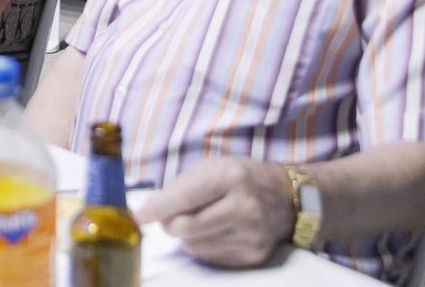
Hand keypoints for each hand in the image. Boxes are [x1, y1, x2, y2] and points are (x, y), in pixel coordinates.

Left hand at [137, 157, 295, 267]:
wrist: (286, 198)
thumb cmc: (240, 176)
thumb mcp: (213, 166)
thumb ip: (182, 185)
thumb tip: (153, 209)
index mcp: (231, 177)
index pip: (185, 197)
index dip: (157, 208)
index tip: (138, 215)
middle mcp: (244, 207)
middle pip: (186, 227)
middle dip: (168, 223)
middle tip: (168, 216)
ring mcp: (251, 235)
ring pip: (194, 245)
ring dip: (184, 235)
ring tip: (195, 219)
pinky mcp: (253, 255)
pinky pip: (210, 257)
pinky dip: (201, 245)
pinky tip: (212, 231)